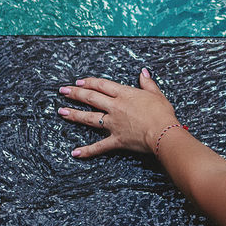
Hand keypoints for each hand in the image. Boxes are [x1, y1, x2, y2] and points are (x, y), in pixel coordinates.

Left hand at [57, 68, 179, 158]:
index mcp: (125, 94)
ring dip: (74, 114)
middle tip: (62, 91)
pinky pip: (99, 146)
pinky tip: (75, 152)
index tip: (78, 82)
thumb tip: (143, 72)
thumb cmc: (162, 113)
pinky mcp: (116, 139)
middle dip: (75, 94)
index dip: (89, 82)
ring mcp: (113, 124)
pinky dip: (87, 150)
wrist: (163, 132)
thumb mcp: (157, 94)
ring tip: (61, 112)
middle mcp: (115, 107)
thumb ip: (147, 83)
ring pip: (90, 118)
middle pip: (91, 98)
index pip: (102, 85)